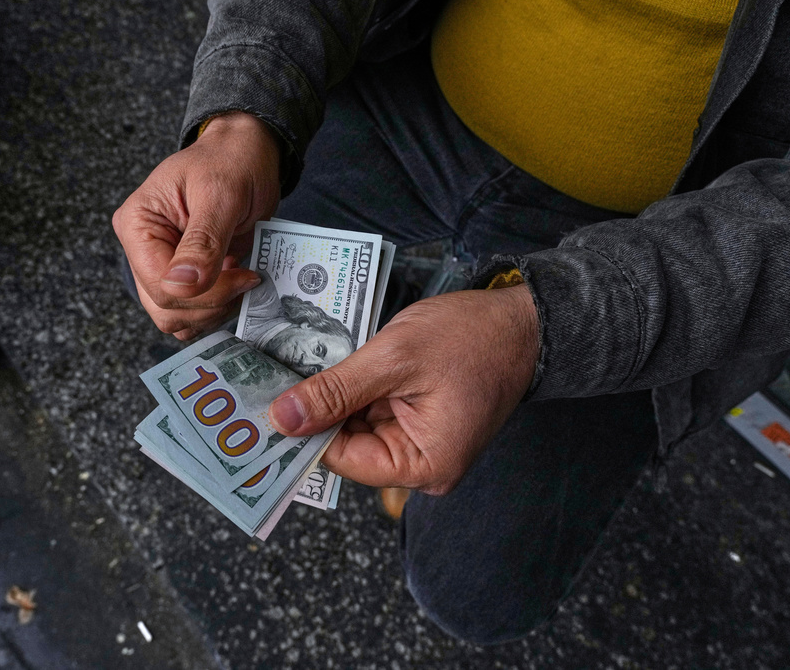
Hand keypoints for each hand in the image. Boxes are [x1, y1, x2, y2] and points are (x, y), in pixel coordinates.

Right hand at [112, 112, 282, 339]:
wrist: (246, 153)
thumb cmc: (232, 161)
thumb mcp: (221, 194)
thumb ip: (203, 241)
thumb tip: (183, 284)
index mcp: (138, 225)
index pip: (159, 284)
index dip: (204, 292)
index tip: (245, 277)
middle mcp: (142, 250)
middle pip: (165, 308)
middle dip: (210, 305)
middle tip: (247, 281)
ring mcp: (161, 266)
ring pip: (177, 318)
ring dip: (215, 311)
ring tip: (244, 281)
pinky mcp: (184, 277)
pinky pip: (193, 313)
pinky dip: (218, 310)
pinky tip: (238, 286)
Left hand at [268, 284, 538, 494]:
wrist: (522, 321)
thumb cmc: (471, 338)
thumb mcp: (394, 358)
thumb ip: (336, 392)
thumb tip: (282, 420)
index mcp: (423, 465)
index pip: (341, 459)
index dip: (304, 429)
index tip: (267, 400)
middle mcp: (422, 468)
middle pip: (347, 445)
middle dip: (318, 409)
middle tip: (278, 374)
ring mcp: (421, 446)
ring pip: (356, 426)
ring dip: (337, 396)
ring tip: (311, 361)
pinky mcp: (419, 424)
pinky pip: (374, 413)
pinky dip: (356, 389)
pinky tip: (342, 363)